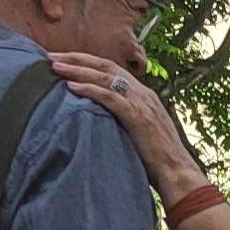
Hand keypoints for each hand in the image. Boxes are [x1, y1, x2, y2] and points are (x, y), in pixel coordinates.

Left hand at [47, 52, 206, 199]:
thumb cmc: (156, 159)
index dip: (86, 62)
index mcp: (143, 95)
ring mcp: (141, 103)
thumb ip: (123, 119)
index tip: (63, 61)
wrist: (177, 173)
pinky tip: (71, 87)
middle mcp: (142, 93)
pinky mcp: (137, 116)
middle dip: (76, 59)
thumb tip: (99, 119)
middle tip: (51, 56)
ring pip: (105, 77)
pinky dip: (89, 89)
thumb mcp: (139, 131)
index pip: (111, 70)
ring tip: (54, 67)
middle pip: (105, 66)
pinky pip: (110, 97)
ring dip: (77, 70)